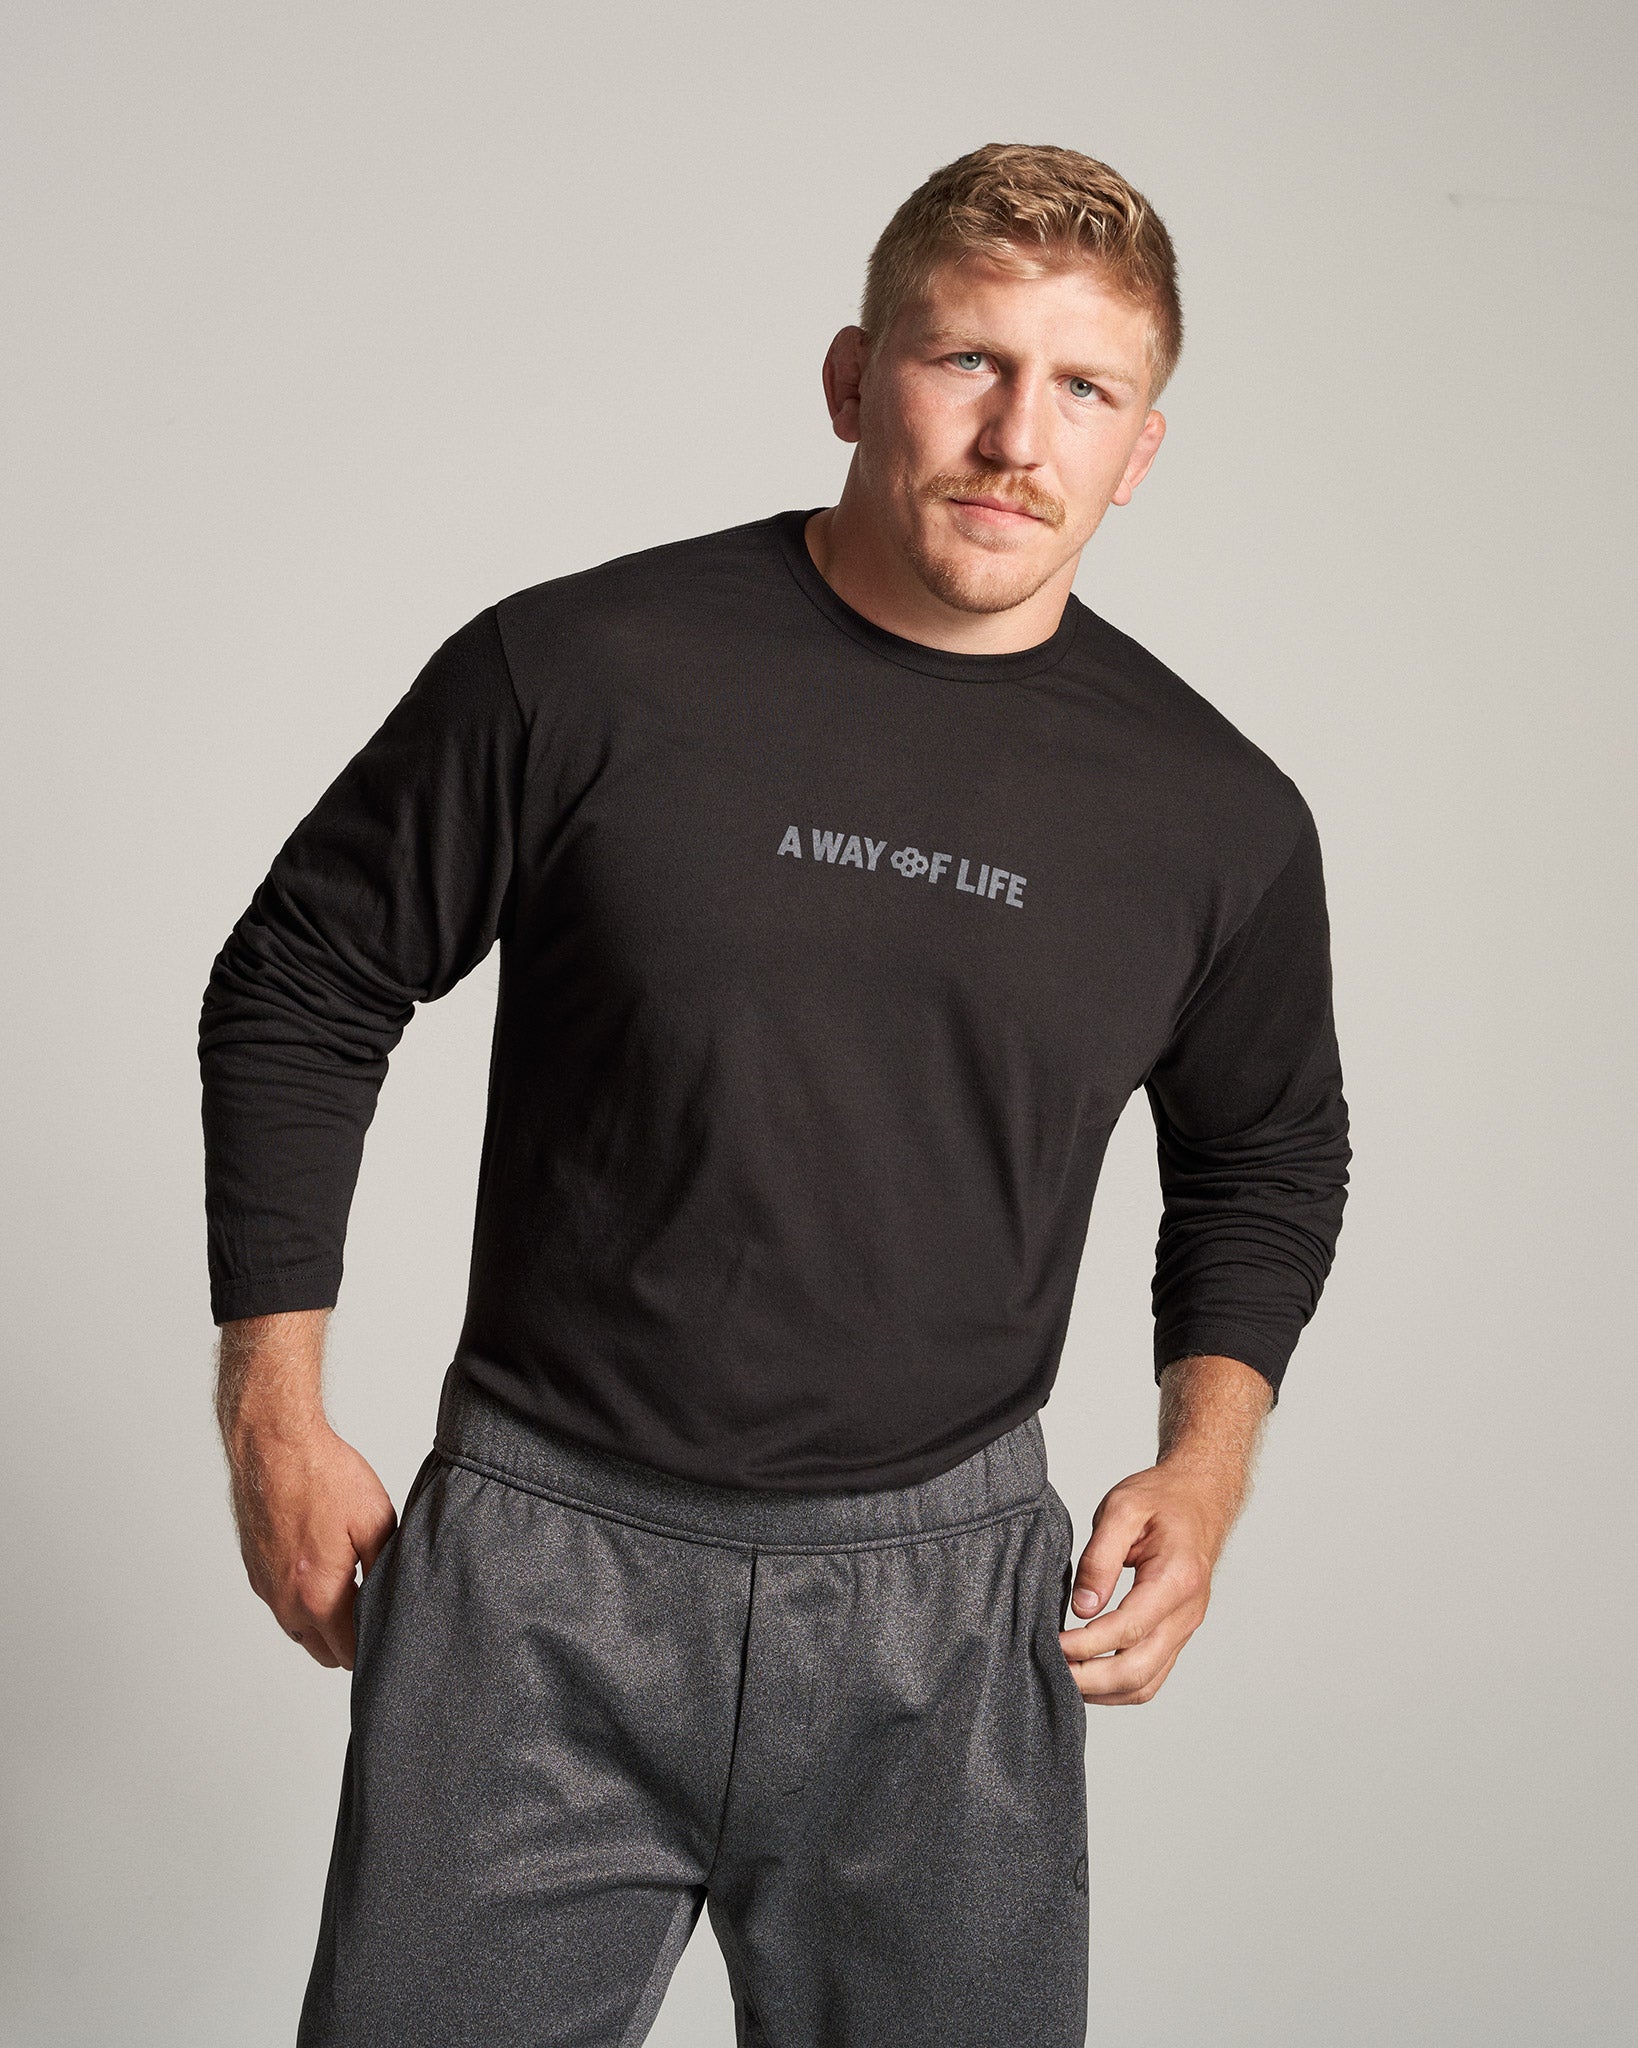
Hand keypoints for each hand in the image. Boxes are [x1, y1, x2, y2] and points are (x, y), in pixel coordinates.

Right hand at [226, 1415, 395, 1669]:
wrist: (274, 1445)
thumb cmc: (323, 1476)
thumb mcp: (376, 1521)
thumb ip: (383, 1571)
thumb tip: (391, 1601)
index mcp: (318, 1596)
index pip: (348, 1654)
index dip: (374, 1647)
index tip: (391, 1631)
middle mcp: (285, 1601)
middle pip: (322, 1652)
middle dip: (350, 1642)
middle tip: (375, 1610)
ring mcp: (265, 1587)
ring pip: (299, 1630)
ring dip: (324, 1623)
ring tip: (352, 1589)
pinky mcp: (254, 1569)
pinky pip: (282, 1604)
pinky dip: (302, 1600)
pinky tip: (323, 1570)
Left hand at [1056, 1460, 1228, 1705]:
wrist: (1199, 1497)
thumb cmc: (1161, 1498)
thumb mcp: (1123, 1508)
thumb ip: (1100, 1558)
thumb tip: (1082, 1608)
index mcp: (1176, 1578)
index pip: (1128, 1629)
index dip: (1086, 1645)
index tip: (1052, 1644)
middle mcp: (1186, 1612)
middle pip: (1138, 1671)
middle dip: (1090, 1680)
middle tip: (1050, 1669)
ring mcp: (1185, 1627)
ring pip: (1146, 1684)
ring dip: (1103, 1691)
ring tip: (1064, 1678)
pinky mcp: (1177, 1633)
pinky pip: (1151, 1675)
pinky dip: (1119, 1686)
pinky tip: (1089, 1676)